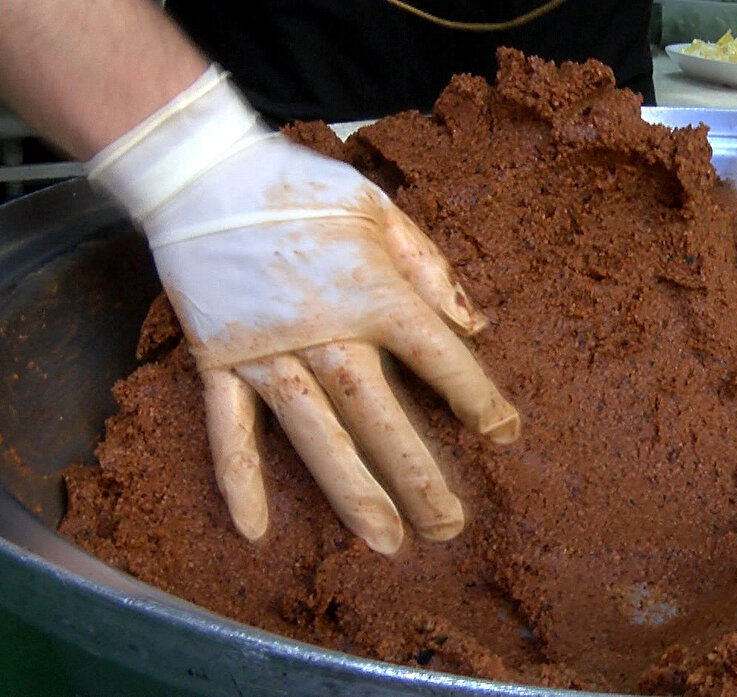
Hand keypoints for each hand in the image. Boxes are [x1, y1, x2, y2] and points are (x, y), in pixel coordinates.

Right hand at [86, 67, 518, 553]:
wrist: (201, 172)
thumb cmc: (300, 187)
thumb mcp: (378, 208)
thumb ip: (430, 267)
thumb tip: (475, 324)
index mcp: (371, 290)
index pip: (437, 354)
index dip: (475, 395)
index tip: (504, 434)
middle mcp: (323, 329)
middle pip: (379, 412)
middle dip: (417, 472)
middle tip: (449, 527)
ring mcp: (267, 350)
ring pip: (314, 432)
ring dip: (350, 490)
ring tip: (386, 542)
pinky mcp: (217, 358)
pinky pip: (227, 426)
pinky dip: (238, 476)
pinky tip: (254, 529)